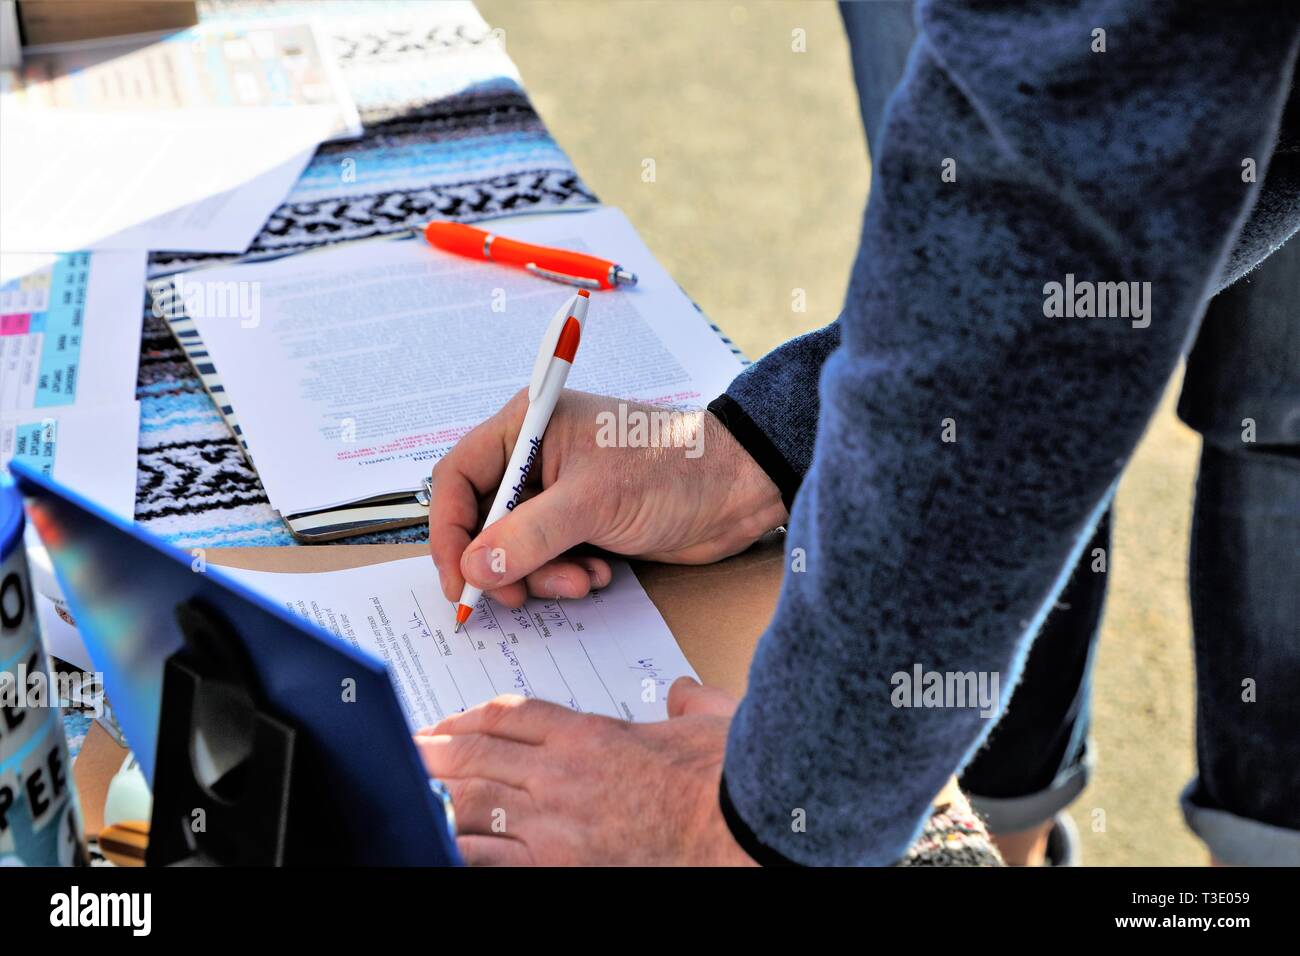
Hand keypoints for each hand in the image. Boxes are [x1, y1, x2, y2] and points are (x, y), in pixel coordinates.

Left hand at [414, 678, 755, 864]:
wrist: (742, 831)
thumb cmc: (733, 780)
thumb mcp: (714, 719)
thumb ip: (689, 700)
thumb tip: (681, 690)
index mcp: (593, 733)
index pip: (510, 714)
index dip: (469, 717)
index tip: (451, 723)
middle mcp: (563, 774)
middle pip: (476, 755)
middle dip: (433, 750)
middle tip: (406, 746)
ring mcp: (555, 825)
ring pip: (471, 804)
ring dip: (433, 794)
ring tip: (406, 787)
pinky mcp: (558, 867)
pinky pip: (489, 857)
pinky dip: (458, 847)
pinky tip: (436, 841)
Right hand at [428, 389, 786, 607]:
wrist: (738, 489)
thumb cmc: (673, 470)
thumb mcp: (593, 502)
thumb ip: (528, 536)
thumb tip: (475, 568)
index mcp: (528, 425)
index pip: (457, 478)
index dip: (449, 531)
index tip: (459, 580)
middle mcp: (535, 456)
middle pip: (482, 520)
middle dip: (501, 563)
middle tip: (522, 596)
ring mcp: (559, 492)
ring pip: (515, 548)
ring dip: (541, 576)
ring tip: (584, 580)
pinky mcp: (583, 522)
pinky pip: (548, 560)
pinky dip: (566, 576)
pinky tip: (602, 574)